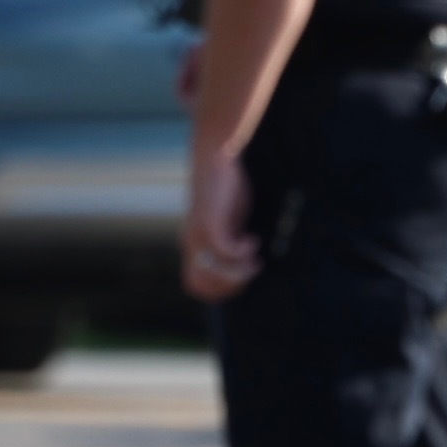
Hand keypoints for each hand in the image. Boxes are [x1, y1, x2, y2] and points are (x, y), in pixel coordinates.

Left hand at [181, 141, 261, 302]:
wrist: (216, 155)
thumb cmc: (226, 188)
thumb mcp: (228, 221)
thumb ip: (230, 241)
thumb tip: (245, 262)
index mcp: (193, 246)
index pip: (195, 286)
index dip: (219, 291)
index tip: (242, 278)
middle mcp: (191, 243)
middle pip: (200, 285)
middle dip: (230, 286)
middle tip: (251, 271)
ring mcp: (199, 232)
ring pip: (212, 271)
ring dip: (239, 272)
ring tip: (256, 260)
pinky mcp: (211, 220)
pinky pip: (224, 249)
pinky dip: (242, 251)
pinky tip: (253, 239)